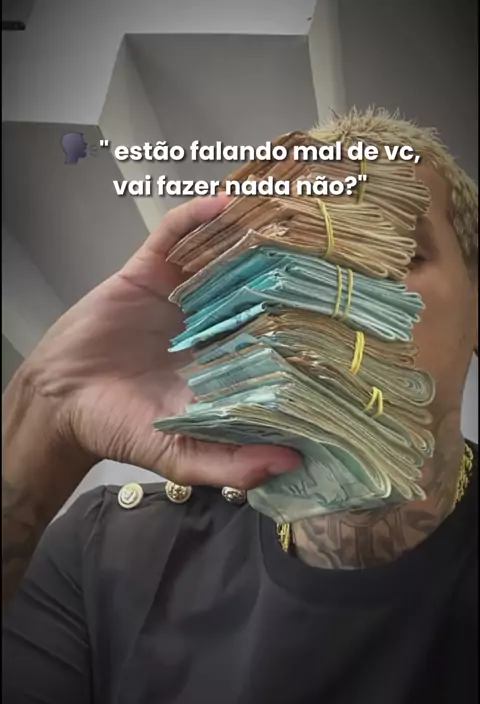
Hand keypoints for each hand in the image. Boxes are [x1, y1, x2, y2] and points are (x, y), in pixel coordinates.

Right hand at [21, 196, 300, 489]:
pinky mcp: (148, 273)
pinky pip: (173, 237)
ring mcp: (180, 296)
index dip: (305, 327)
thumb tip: (292, 463)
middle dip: (287, 273)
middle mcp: (209, 325)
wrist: (60, 402)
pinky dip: (196, 218)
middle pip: (257, 290)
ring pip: (223, 258)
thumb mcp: (180, 457)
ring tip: (289, 214)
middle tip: (328, 251)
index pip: (275, 338)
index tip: (342, 317)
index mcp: (225, 363)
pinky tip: (225, 203)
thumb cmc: (120, 429)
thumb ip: (232, 463)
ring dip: (251, 237)